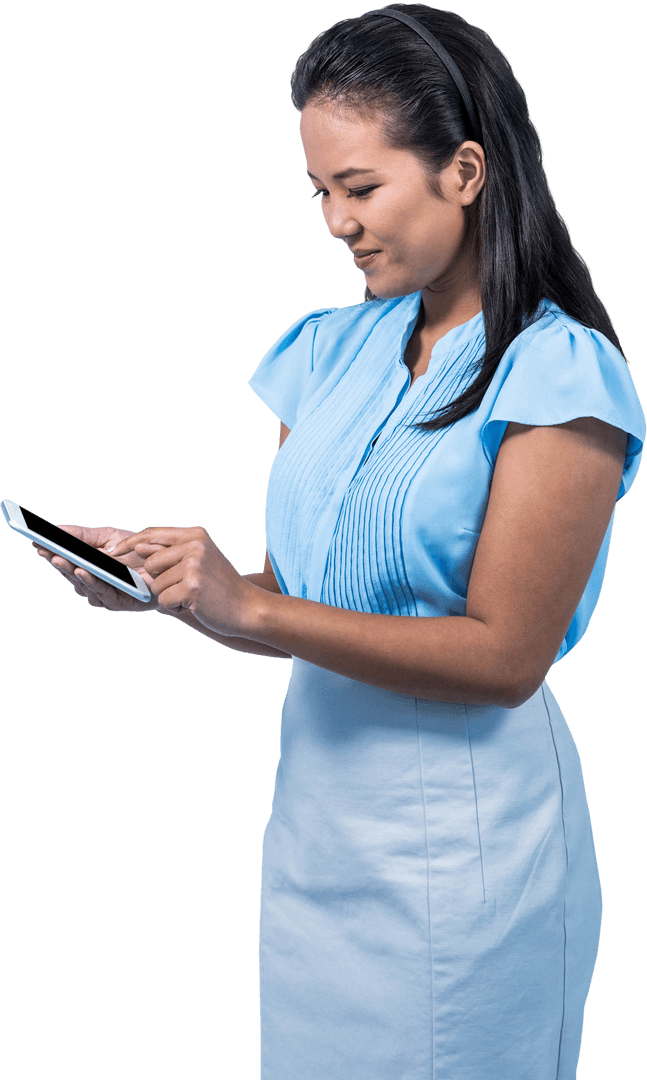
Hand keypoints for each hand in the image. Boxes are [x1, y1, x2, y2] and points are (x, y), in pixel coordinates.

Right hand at [32, 525, 164, 611]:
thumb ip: (83, 535)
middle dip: (55, 560)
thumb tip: (57, 529)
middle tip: (44, 550)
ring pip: (81, 584)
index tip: (35, 542)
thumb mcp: (109, 537)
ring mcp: (101, 593)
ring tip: (60, 559)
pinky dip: (90, 582)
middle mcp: (90, 581)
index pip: (63, 559)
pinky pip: (100, 593)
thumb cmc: (137, 552)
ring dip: (70, 571)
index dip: (49, 552)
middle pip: (68, 572)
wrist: (166, 568)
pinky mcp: (116, 603)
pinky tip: (82, 571)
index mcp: (86, 565)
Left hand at [109, 526, 259, 634]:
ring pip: (155, 584)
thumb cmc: (220, 586)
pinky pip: (164, 600)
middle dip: (159, 580)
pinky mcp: (191, 586)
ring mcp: (193, 565)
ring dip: (169, 595)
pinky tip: (194, 604)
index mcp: (195, 535)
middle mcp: (194, 545)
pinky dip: (175, 607)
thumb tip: (137, 547)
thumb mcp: (198, 560)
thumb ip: (168, 552)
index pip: (152, 533)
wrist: (247, 607)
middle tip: (185, 586)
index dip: (131, 543)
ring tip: (192, 595)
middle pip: (150, 563)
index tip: (115, 552)